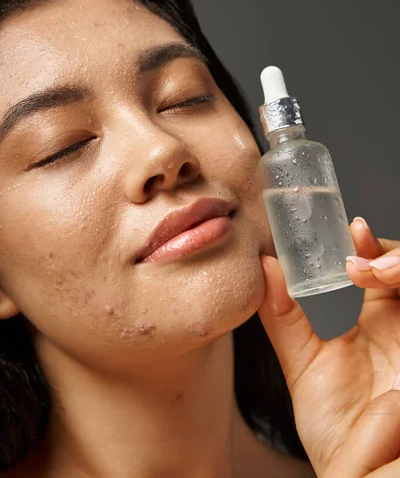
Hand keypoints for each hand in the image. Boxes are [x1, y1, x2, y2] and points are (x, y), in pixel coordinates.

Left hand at [258, 217, 399, 476]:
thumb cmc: (337, 429)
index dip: (369, 244)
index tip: (351, 229)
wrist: (359, 473)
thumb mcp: (304, 365)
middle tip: (359, 252)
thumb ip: (285, 317)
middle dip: (390, 251)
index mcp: (374, 318)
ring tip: (373, 271)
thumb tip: (264, 268)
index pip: (376, 266)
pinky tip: (387, 285)